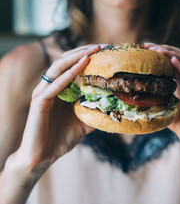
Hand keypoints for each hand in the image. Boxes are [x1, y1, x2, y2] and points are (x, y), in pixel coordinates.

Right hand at [15, 45, 102, 173]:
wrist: (42, 157)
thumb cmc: (61, 138)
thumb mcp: (85, 121)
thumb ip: (96, 111)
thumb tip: (117, 107)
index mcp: (60, 89)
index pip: (73, 66)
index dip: (88, 56)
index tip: (107, 51)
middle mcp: (50, 87)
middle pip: (66, 61)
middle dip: (84, 51)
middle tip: (102, 46)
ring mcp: (43, 93)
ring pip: (58, 68)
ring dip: (76, 57)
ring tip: (93, 50)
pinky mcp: (39, 102)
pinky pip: (55, 85)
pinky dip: (69, 74)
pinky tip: (82, 66)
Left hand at [144, 43, 179, 164]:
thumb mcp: (173, 119)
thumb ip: (162, 108)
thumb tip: (141, 102)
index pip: (174, 67)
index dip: (161, 57)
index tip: (144, 50)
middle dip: (166, 51)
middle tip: (148, 45)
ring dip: (175, 56)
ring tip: (159, 50)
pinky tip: (174, 63)